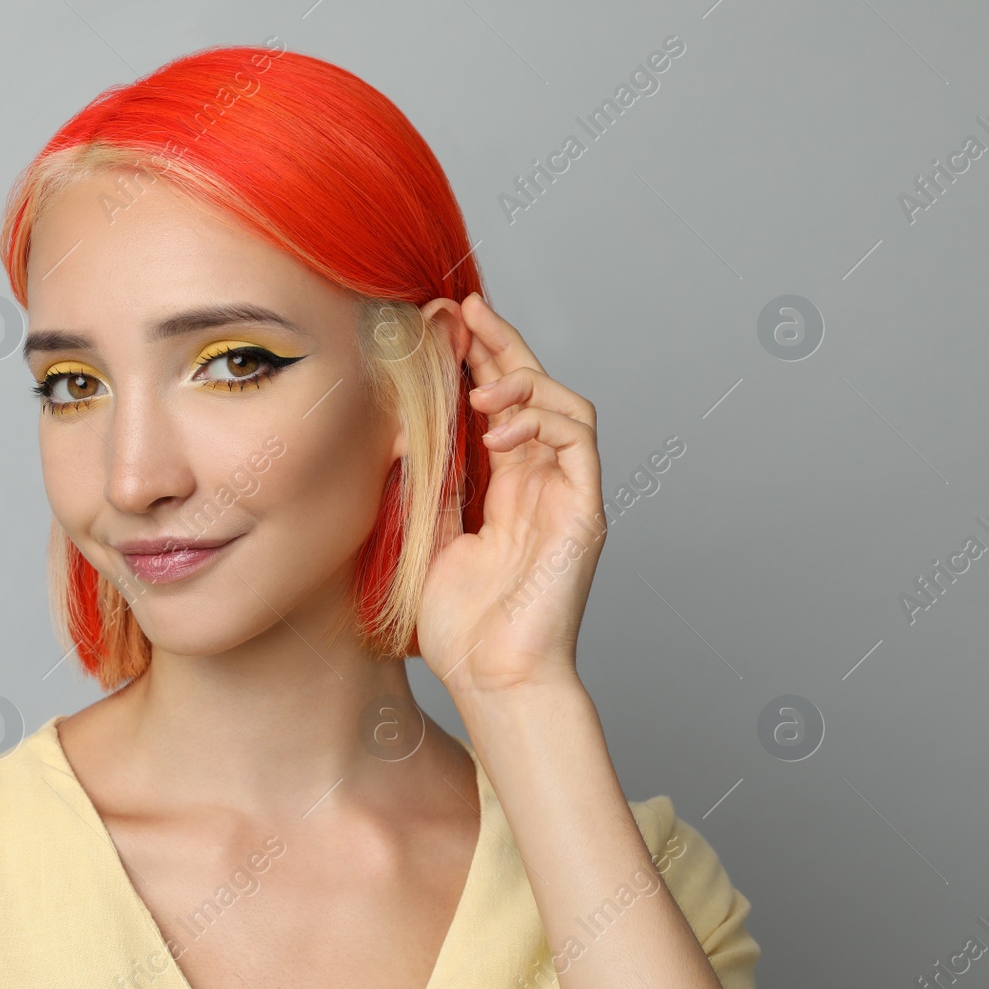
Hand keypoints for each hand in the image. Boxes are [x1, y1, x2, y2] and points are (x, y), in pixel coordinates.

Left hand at [414, 292, 605, 705]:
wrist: (493, 679)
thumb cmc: (460, 626)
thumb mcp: (426, 538)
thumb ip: (428, 484)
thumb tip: (403, 429)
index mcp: (506, 489)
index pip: (499, 407)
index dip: (478, 360)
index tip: (446, 322)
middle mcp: (542, 484)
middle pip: (534, 392)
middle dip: (502, 345)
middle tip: (467, 309)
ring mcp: (567, 495)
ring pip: (565, 406)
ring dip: (523, 381)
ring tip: (480, 390)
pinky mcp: (585, 511)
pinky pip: (578, 440)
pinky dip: (541, 419)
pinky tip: (497, 429)